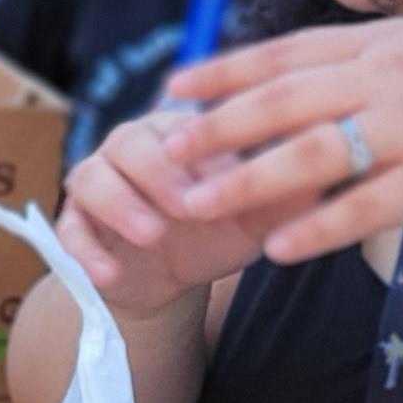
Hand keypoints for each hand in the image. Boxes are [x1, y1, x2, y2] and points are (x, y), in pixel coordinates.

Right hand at [54, 111, 297, 313]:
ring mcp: (98, 182)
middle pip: (129, 141)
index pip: (183, 125)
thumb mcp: (260, 216)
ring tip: (152, 234)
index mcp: (178, 131)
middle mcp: (131, 146)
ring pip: (91, 177)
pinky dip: (84, 251)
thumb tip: (333, 169)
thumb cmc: (221, 229)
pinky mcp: (77, 224)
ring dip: (119, 204)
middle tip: (188, 206)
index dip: (201, 147)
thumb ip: (289, 194)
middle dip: (158, 174)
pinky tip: (108, 273)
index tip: (225, 178)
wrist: (174, 277)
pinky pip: (69, 230)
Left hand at [158, 20, 402, 266]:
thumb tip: (314, 74)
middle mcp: (389, 78)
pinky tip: (273, 251)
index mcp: (384, 43)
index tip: (173, 87)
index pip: (286, 52)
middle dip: (215, 128)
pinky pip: (362, 208)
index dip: (225, 71)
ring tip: (194, 207)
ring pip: (309, 154)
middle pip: (281, 101)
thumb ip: (372, 62)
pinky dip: (314, 230)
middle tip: (163, 151)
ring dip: (245, 182)